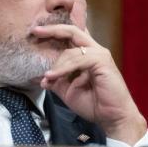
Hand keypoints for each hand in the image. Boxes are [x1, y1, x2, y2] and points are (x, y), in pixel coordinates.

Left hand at [35, 24, 147, 144]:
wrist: (112, 117)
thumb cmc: (94, 104)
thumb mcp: (68, 91)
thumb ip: (56, 81)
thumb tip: (40, 78)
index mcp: (86, 54)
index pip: (70, 36)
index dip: (54, 31)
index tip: (36, 32)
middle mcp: (94, 50)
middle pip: (72, 31)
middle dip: (52, 29)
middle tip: (35, 31)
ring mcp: (99, 54)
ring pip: (71, 50)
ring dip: (56, 64)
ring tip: (46, 77)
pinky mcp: (102, 61)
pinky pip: (78, 60)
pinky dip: (63, 68)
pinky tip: (52, 76)